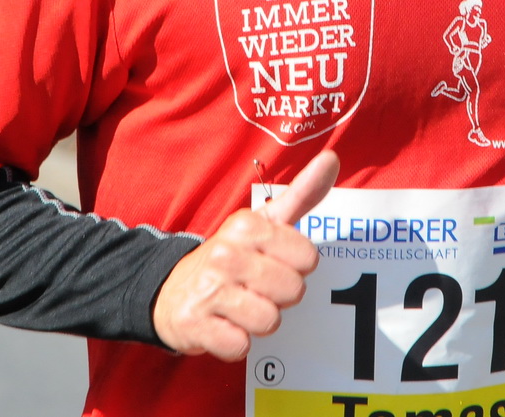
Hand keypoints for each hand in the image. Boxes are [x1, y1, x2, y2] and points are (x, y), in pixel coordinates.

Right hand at [153, 149, 339, 359]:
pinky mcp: (195, 324)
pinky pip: (241, 346)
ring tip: (241, 306)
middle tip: (256, 287)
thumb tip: (332, 159)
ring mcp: (208, 289)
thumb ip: (301, 194)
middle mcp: (225, 253)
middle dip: (280, 296)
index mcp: (246, 225)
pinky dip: (236, 341)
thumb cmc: (231, 256)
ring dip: (259, 321)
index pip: (308, 259)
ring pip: (270, 321)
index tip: (272, 262)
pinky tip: (224, 324)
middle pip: (292, 291)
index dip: (295, 267)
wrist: (171, 291)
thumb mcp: (263, 223)